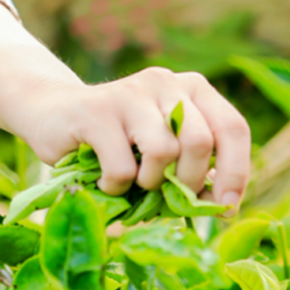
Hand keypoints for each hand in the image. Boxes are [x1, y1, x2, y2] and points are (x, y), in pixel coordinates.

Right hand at [0, 0, 250, 210]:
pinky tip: (106, 179)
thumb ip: (193, 170)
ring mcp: (132, 93)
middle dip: (190, 182)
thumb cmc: (119, 142)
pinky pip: (122, 165)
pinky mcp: (96, 109)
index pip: (234, 128)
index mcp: (194, 89)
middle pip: (201, 141)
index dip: (236, 172)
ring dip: (151, 183)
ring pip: (164, 151)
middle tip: (170, 196)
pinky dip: (117, 186)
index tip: (227, 206)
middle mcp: (167, 83)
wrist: (53, 113)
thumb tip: (222, 206)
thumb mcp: (164, 151)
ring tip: (136, 182)